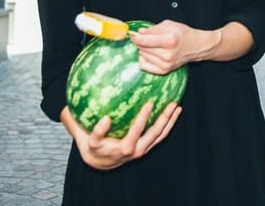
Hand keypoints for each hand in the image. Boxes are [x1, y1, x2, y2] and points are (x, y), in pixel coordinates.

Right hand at [61, 101, 181, 169]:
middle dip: (160, 120)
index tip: (142, 105)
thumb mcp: (89, 140)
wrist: (100, 162)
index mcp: (121, 149)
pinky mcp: (146, 147)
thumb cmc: (92, 146)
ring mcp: (142, 150)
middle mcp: (134, 151)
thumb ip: (95, 131)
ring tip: (176, 105)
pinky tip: (175, 110)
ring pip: (159, 136)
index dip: (141, 120)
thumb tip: (105, 118)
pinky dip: (168, 124)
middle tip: (166, 103)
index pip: (134, 133)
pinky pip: (160, 135)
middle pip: (151, 135)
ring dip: (169, 121)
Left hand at [130, 20, 199, 73]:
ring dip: (143, 49)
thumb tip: (139, 33)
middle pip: (142, 48)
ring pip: (142, 55)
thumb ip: (153, 29)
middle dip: (141, 41)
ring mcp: (166, 64)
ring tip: (153, 45)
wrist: (196, 46)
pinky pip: (144, 65)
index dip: (135, 37)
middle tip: (145, 38)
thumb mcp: (169, 25)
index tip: (132, 34)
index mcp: (170, 40)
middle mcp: (168, 54)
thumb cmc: (183, 34)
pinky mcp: (164, 70)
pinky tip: (150, 54)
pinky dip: (144, 58)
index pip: (145, 40)